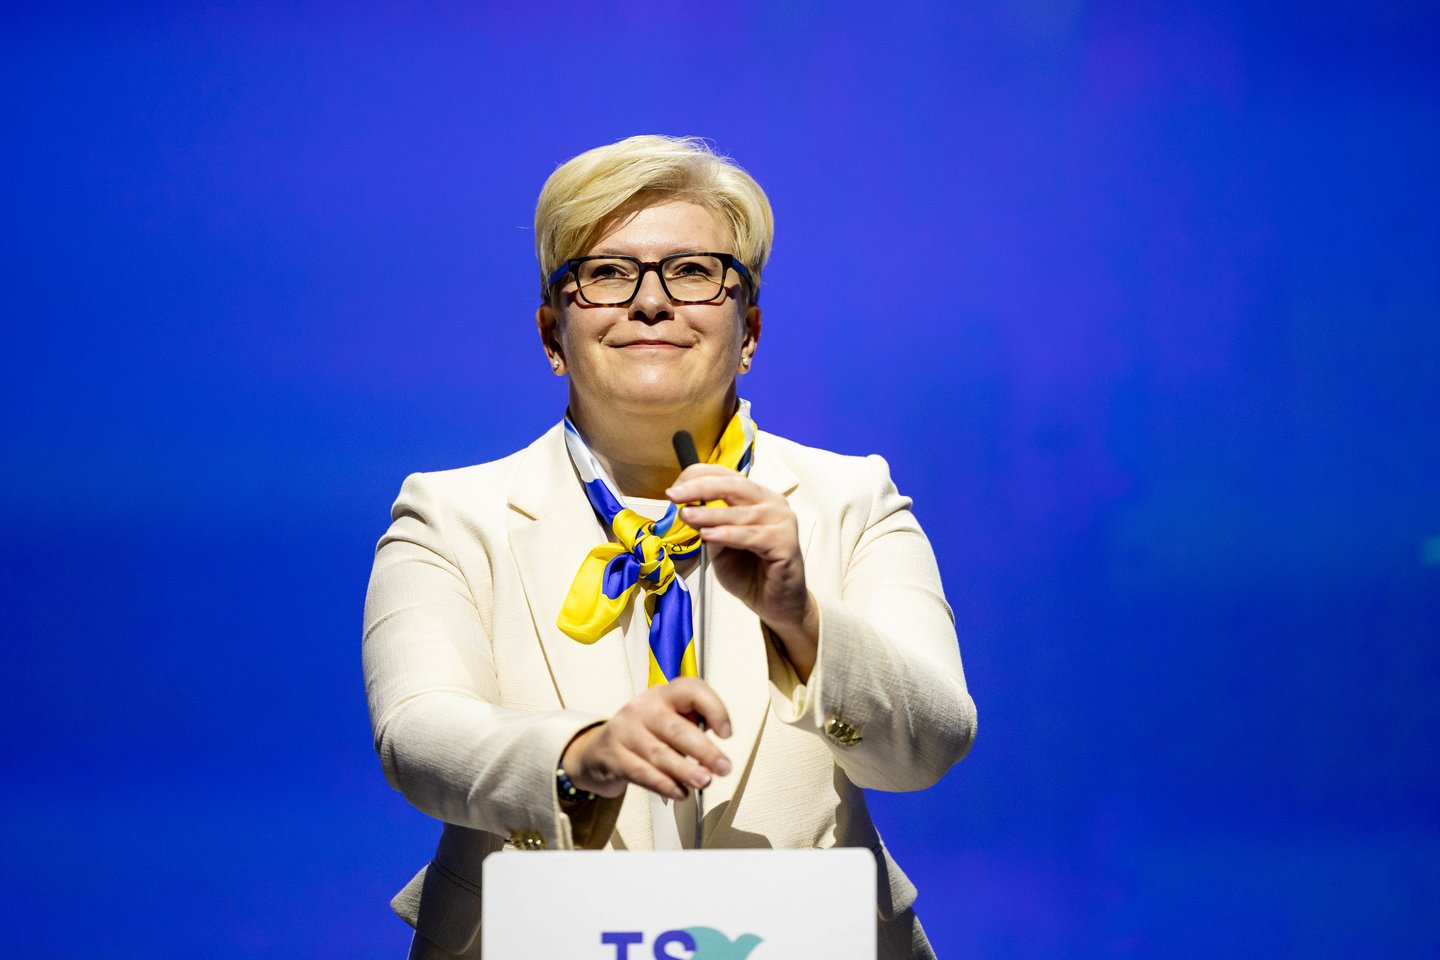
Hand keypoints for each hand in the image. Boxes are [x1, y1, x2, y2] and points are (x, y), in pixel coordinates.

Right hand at [561, 678, 732, 800]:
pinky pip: (642, 773)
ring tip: (704, 781)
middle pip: (676, 728)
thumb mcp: (667, 718)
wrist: (599, 750)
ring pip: (659, 753)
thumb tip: (717, 747)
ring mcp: (626, 732)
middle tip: (722, 767)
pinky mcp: (615, 757)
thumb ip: (692, 725)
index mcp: (662, 695)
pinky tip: (680, 792)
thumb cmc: (643, 732)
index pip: (690, 690)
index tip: (726, 732)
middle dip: (704, 750)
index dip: (713, 708)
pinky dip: (664, 785)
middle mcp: (643, 709)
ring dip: (686, 771)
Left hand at [667, 464, 818, 677]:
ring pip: (740, 512)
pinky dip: (728, 534)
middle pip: (734, 486)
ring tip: (686, 516)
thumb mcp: (720, 545)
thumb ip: (709, 526)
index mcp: (756, 497)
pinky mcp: (787, 543)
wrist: (775, 603)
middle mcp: (772, 503)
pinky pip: (751, 535)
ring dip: (709, 514)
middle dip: (700, 488)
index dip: (699, 478)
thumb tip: (687, 508)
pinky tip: (708, 535)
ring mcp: (782, 521)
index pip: (726, 476)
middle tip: (675, 495)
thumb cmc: (750, 572)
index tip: (675, 488)